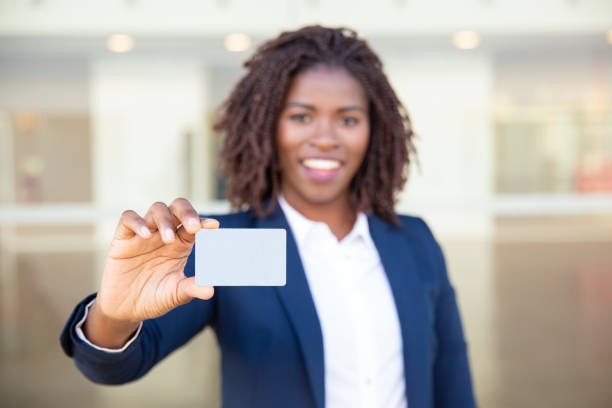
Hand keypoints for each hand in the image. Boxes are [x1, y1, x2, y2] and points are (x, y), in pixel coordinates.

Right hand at [83, 198, 217, 347]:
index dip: (204, 222)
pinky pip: (128, 218)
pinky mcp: (123, 238)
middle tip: (193, 227)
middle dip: (187, 212)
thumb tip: (210, 290)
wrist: (124, 310)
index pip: (195, 225)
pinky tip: (145, 236)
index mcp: (181, 244)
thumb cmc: (153, 298)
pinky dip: (137, 222)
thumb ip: (191, 289)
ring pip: (157, 209)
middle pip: (178, 208)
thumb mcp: (174, 295)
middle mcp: (164, 234)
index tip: (214, 226)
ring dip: (165, 219)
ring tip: (167, 239)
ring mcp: (144, 234)